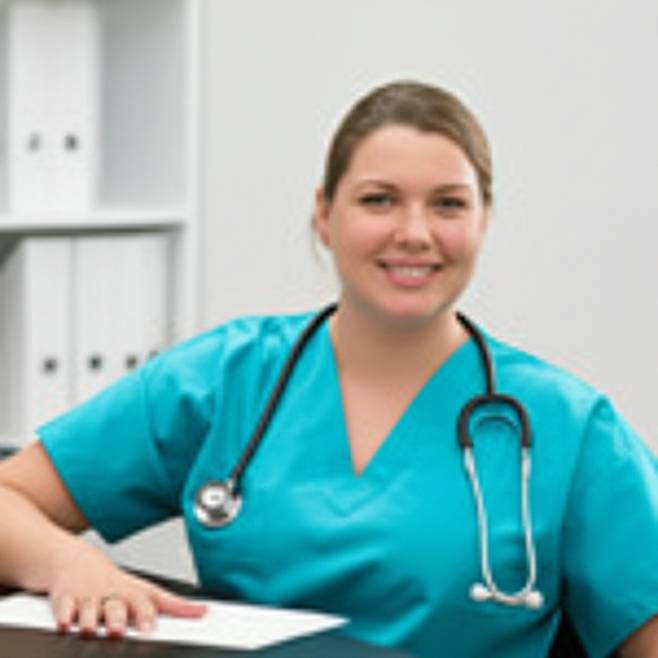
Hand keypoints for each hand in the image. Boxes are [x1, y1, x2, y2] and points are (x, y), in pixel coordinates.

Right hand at [47, 542, 205, 636]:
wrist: (74, 560)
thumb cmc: (114, 581)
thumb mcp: (142, 589)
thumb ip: (171, 604)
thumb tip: (203, 611)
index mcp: (133, 591)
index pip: (149, 601)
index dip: (151, 613)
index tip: (152, 626)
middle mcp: (112, 593)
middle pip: (117, 605)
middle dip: (118, 617)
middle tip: (119, 629)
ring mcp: (89, 596)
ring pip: (91, 609)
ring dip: (92, 619)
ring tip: (92, 629)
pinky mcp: (66, 600)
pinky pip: (64, 608)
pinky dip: (65, 615)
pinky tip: (67, 622)